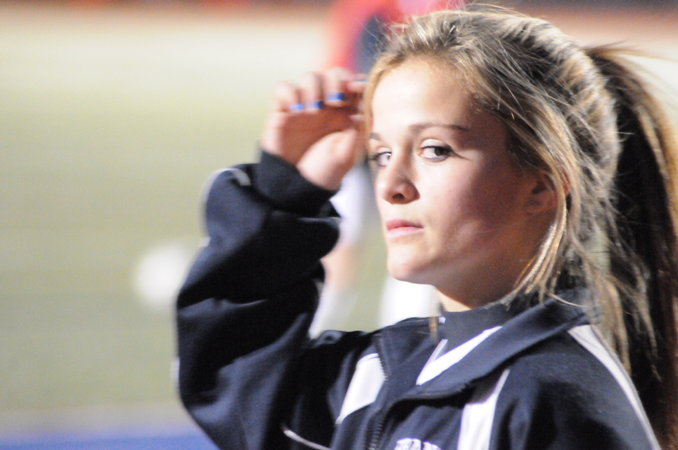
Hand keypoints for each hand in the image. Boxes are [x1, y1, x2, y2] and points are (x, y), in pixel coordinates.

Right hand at [260, 68, 364, 189]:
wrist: (296, 187)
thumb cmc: (323, 173)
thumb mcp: (346, 156)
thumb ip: (355, 132)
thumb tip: (361, 109)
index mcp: (346, 114)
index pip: (353, 86)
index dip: (356, 82)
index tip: (357, 89)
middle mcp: (326, 106)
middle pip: (334, 74)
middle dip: (337, 81)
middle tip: (336, 101)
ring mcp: (304, 106)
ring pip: (310, 77)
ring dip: (315, 87)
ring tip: (314, 110)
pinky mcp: (283, 110)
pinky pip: (284, 88)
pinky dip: (290, 93)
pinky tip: (296, 110)